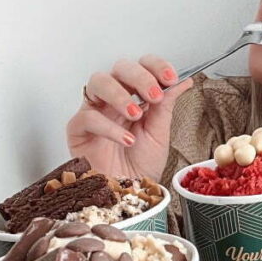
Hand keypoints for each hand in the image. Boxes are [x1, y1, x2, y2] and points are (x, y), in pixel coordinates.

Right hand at [66, 55, 192, 179]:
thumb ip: (166, 105)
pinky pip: (88, 117)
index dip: (155, 66)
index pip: (142, 66)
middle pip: (119, 68)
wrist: (131, 194)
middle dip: (139, 77)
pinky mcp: (78, 130)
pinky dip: (109, 127)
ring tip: (136, 115)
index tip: (170, 77)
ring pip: (98, 81)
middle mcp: (114, 99)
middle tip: (154, 95)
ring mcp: (95, 111)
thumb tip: (183, 81)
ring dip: (120, 95)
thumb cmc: (142, 165)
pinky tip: (126, 140)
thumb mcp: (160, 133)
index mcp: (135, 95)